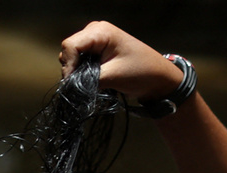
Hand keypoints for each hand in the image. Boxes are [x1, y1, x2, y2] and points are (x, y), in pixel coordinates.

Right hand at [59, 22, 184, 104]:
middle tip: (83, 85)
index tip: (72, 84)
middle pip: (69, 50)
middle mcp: (95, 31)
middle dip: (72, 69)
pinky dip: (82, 72)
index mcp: (100, 31)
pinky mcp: (97, 51)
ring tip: (92, 82)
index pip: (70, 46)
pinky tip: (93, 79)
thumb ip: (87, 80)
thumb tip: (69, 87)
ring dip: (77, 72)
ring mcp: (95, 40)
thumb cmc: (141, 72)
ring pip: (73, 57)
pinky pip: (80, 61)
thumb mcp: (112, 76)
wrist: (158, 77)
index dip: (68, 66)